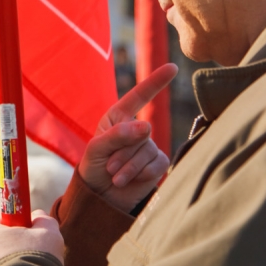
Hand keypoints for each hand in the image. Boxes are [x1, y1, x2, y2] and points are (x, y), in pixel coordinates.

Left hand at [78, 63, 177, 212]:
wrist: (99, 197)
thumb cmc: (93, 167)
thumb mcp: (96, 149)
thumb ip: (118, 135)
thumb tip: (147, 127)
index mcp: (120, 117)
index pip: (140, 95)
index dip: (156, 81)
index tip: (172, 67)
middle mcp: (136, 129)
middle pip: (140, 133)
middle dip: (121, 153)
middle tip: (108, 166)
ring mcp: (149, 146)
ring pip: (146, 151)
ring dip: (127, 167)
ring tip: (115, 176)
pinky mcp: (157, 164)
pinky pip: (156, 165)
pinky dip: (139, 175)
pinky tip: (128, 181)